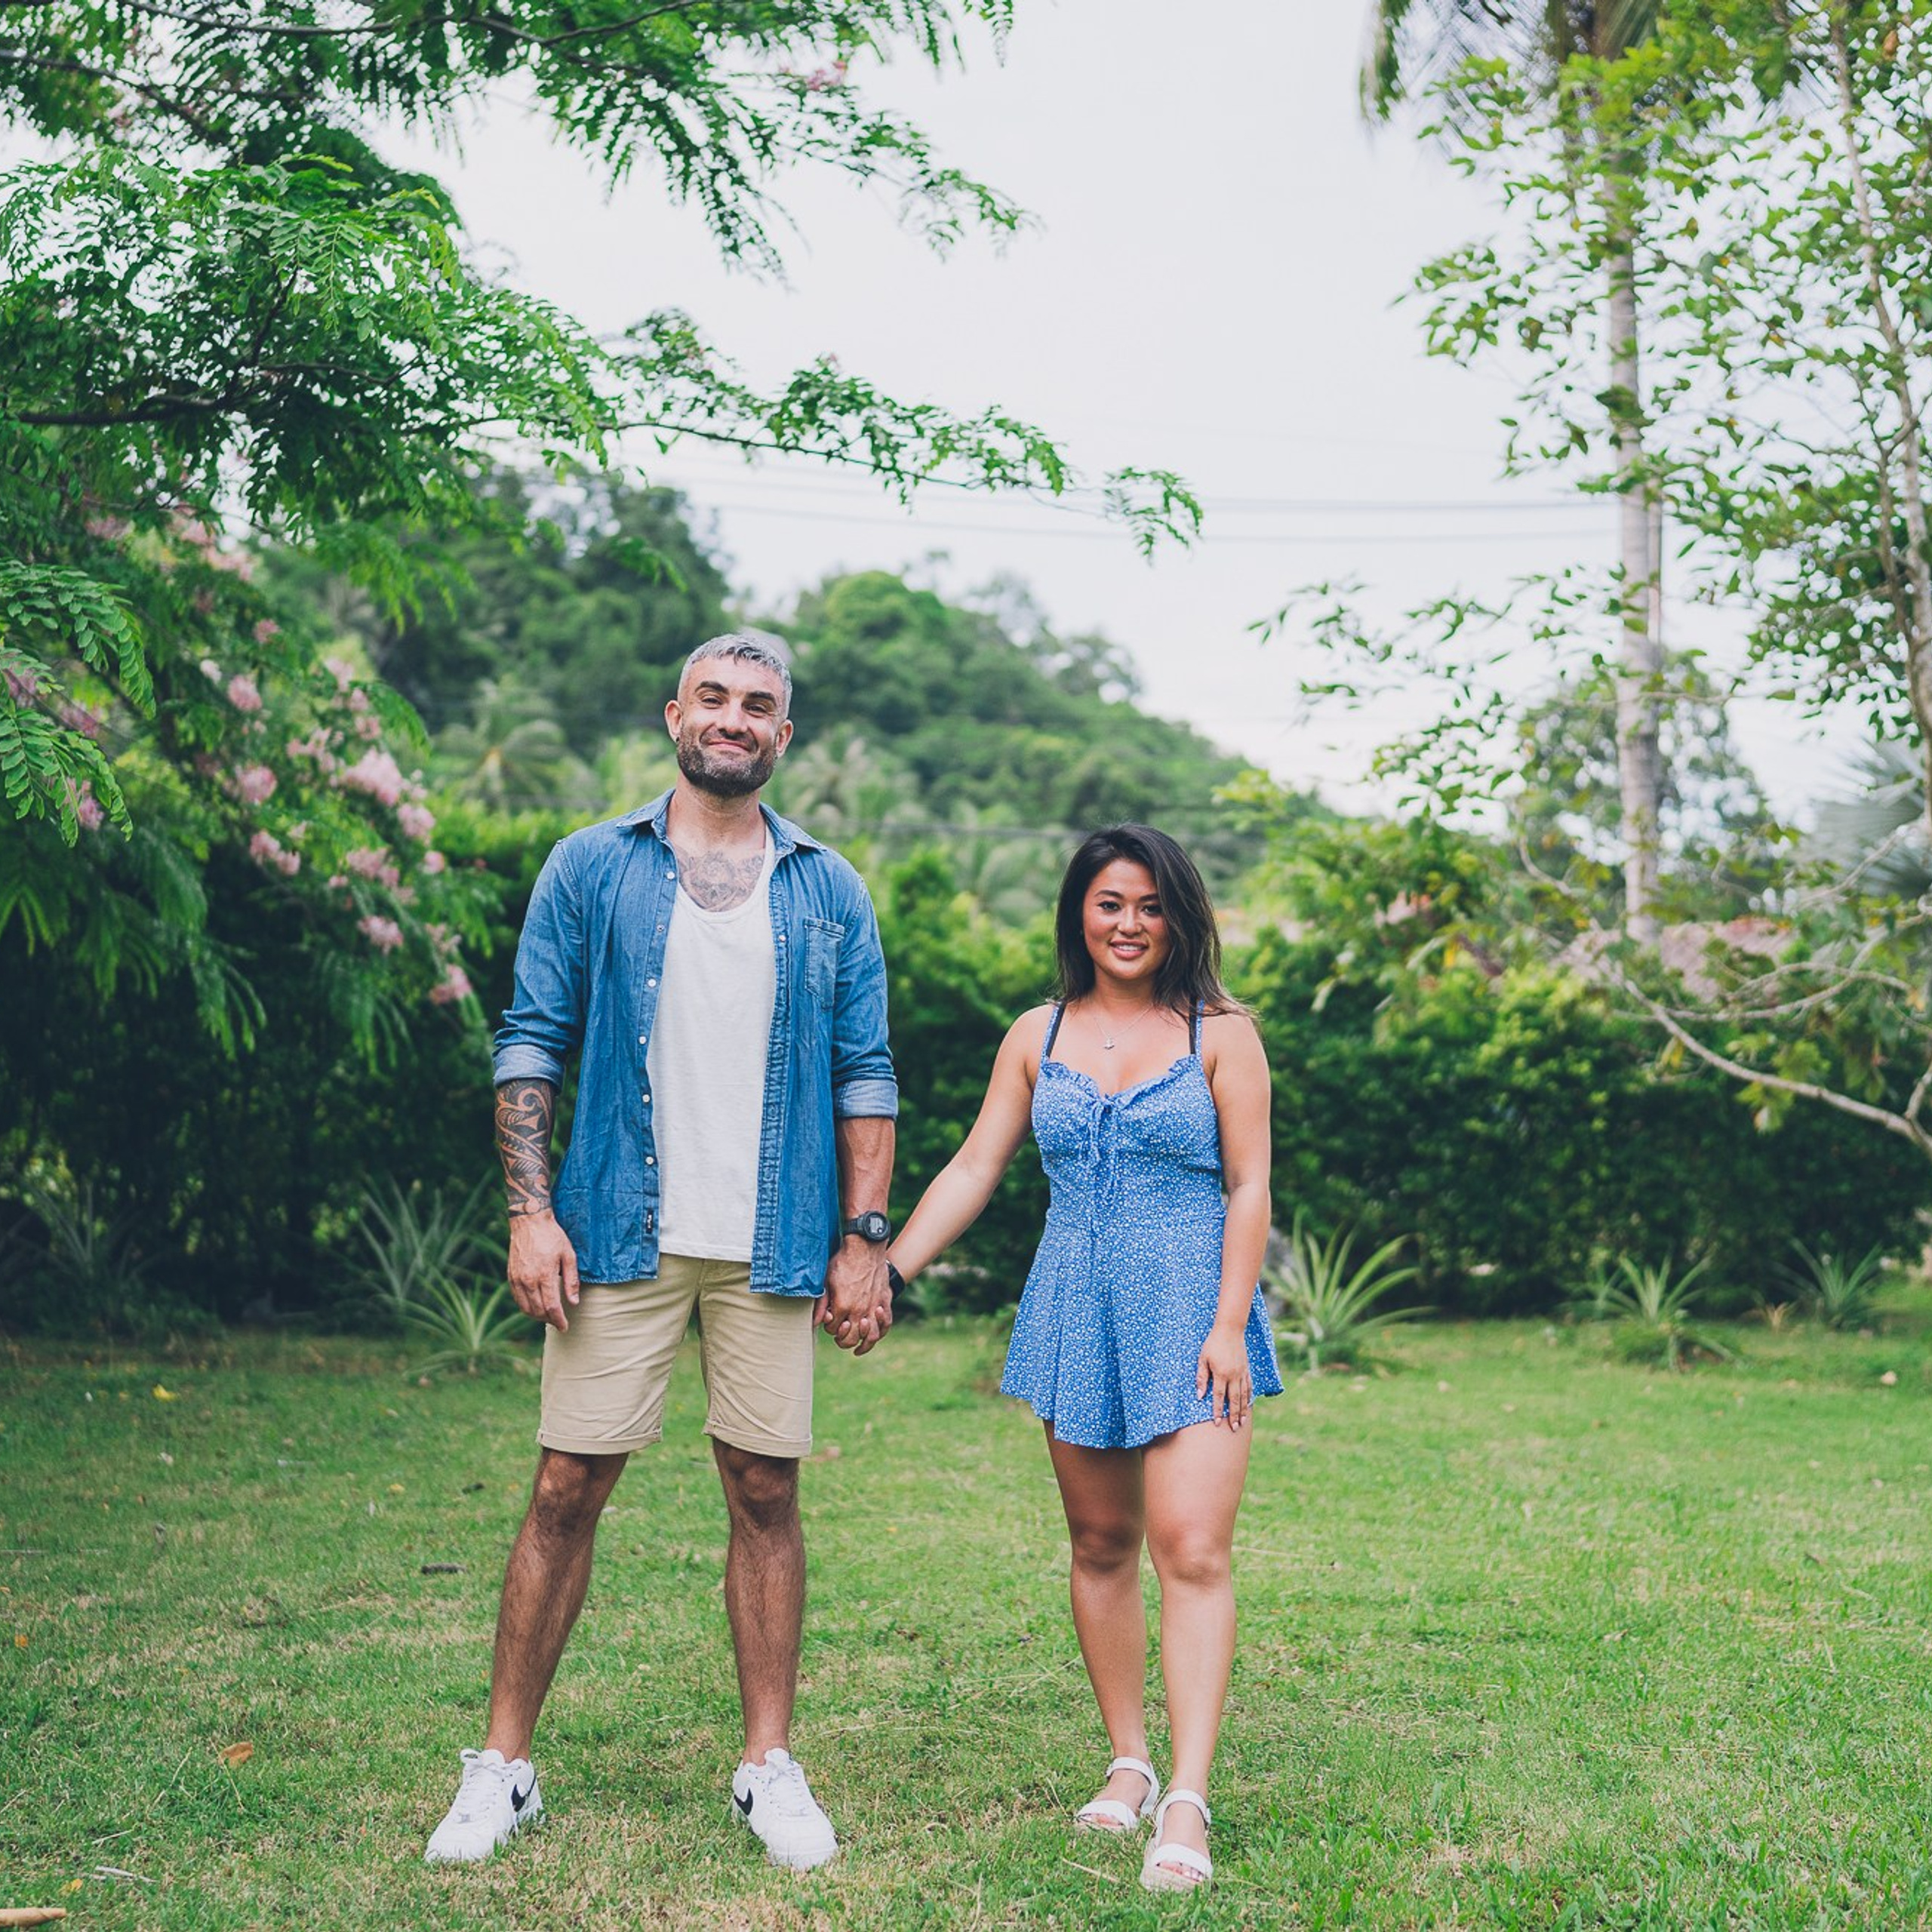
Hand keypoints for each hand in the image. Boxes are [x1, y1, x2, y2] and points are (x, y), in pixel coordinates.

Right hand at [507, 1210, 580, 1330]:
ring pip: (525, 1308)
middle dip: (549, 1320)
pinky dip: (526, 1307)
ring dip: (537, 1316)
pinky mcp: (510, 1276)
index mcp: (544, 1275)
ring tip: (549, 1317)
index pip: (551, 1307)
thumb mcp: (568, 1255)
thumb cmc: (552, 1236)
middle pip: (538, 1310)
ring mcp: (517, 1279)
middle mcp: (528, 1280)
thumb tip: (573, 1302)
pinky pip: (517, 1299)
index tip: (565, 1327)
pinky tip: (535, 1307)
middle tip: (559, 1322)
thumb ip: (571, 1281)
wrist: (529, 1221)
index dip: (559, 1320)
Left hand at [817, 1240, 891, 1355]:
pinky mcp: (885, 1301)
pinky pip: (886, 1324)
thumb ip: (821, 1304)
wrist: (866, 1246)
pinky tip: (873, 1336)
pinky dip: (880, 1333)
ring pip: (871, 1336)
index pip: (833, 1329)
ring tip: (857, 1345)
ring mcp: (874, 1307)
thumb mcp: (826, 1281)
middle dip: (843, 1340)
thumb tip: (815, 1322)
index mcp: (843, 1306)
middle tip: (840, 1334)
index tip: (828, 1318)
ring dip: (863, 1343)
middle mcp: (860, 1310)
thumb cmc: (843, 1261)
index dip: (829, 1326)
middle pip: (851, 1338)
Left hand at [1196, 1320, 1251, 1427]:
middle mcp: (1234, 1375)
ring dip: (1243, 1410)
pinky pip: (1249, 1386)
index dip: (1218, 1411)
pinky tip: (1248, 1404)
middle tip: (1234, 1428)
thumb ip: (1202, 1378)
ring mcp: (1242, 1373)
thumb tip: (1200, 1396)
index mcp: (1221, 1373)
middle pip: (1234, 1400)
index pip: (1219, 1397)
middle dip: (1234, 1416)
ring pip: (1244, 1395)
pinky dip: (1249, 1397)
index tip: (1217, 1423)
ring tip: (1242, 1422)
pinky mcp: (1246, 1369)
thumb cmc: (1213, 1343)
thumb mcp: (1203, 1359)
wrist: (1230, 1330)